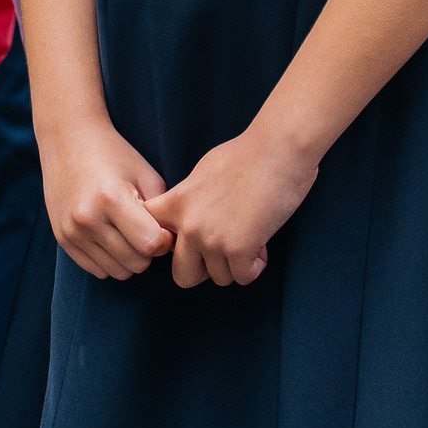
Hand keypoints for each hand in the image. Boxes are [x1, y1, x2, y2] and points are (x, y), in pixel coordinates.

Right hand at [39, 117, 173, 280]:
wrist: (68, 140)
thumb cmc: (114, 155)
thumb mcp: (145, 174)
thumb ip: (161, 211)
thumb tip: (173, 245)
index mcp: (112, 198)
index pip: (151, 244)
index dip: (164, 240)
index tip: (163, 228)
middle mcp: (88, 219)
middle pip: (136, 263)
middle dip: (147, 250)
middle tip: (145, 228)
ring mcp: (72, 232)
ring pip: (118, 272)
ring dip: (129, 258)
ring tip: (128, 232)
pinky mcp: (63, 240)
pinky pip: (98, 270)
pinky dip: (111, 260)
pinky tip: (111, 237)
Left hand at [145, 126, 317, 287]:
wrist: (278, 149)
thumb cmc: (247, 153)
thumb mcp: (203, 172)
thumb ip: (189, 199)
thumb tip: (186, 217)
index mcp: (177, 203)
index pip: (149, 236)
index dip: (169, 246)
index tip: (188, 241)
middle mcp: (189, 225)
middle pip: (182, 276)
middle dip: (205, 270)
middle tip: (223, 252)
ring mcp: (212, 239)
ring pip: (219, 278)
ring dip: (235, 266)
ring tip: (250, 241)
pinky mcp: (239, 249)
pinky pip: (243, 277)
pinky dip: (254, 267)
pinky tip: (261, 247)